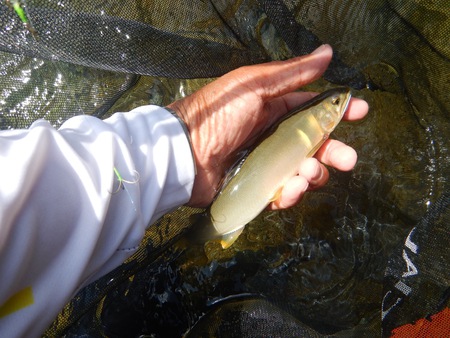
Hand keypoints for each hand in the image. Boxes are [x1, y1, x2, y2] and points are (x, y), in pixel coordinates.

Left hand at [168, 44, 368, 207]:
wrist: (182, 153)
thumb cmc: (216, 114)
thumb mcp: (254, 85)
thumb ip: (292, 73)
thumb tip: (327, 52)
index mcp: (273, 109)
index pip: (313, 110)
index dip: (338, 112)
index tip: (359, 112)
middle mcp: (272, 136)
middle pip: (314, 146)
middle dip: (334, 152)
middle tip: (348, 159)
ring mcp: (265, 164)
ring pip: (302, 172)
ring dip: (312, 175)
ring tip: (307, 173)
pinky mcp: (256, 187)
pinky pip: (283, 193)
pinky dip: (291, 193)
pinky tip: (289, 189)